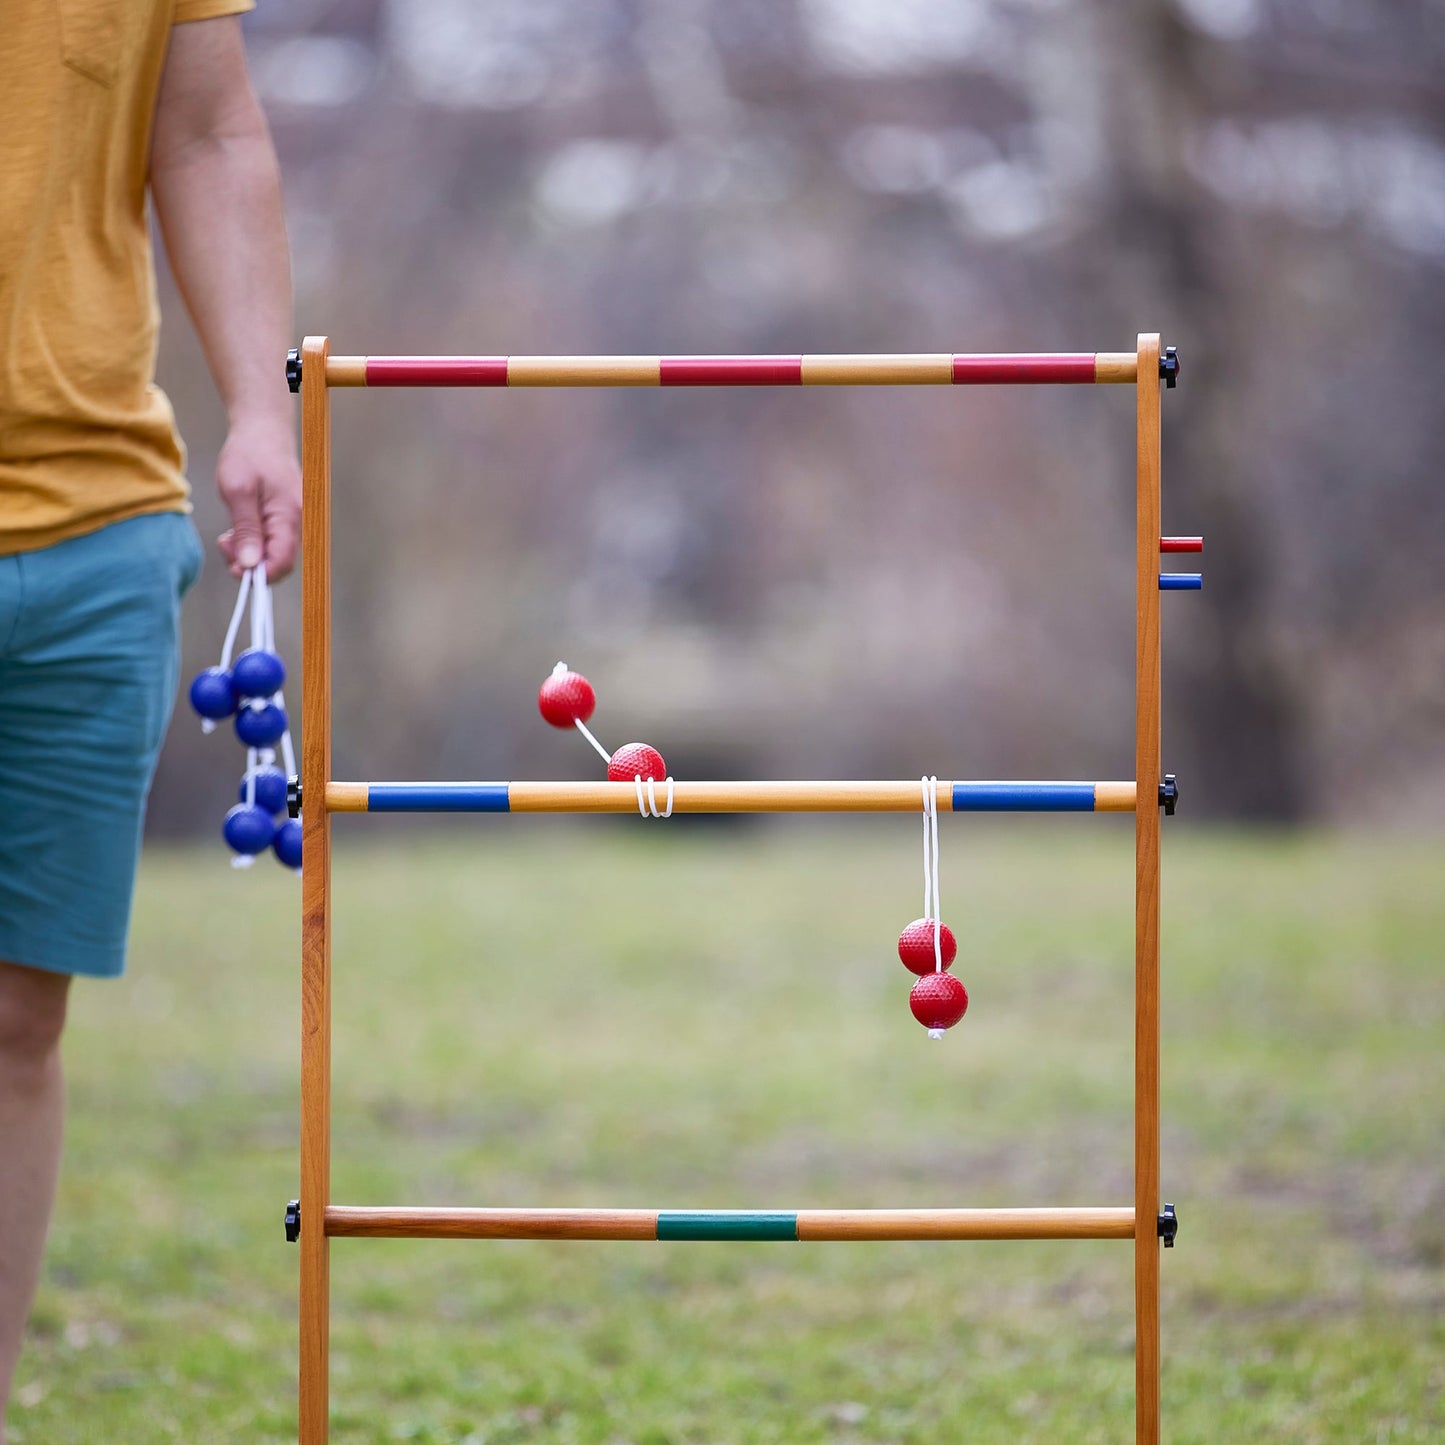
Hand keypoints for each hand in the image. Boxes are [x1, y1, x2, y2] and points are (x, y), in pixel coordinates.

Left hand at [216, 416, 300, 581]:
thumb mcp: (237, 491)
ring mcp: (298, 520)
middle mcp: (301, 522)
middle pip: (280, 562)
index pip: (281, 563)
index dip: (258, 574)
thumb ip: (246, 530)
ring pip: (277, 553)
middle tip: (224, 543)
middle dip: (251, 562)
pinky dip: (256, 541)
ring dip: (251, 551)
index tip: (233, 567)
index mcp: (290, 516)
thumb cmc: (249, 455)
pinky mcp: (290, 517)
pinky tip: (241, 526)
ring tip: (229, 533)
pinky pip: (276, 541)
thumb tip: (250, 565)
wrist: (263, 429)